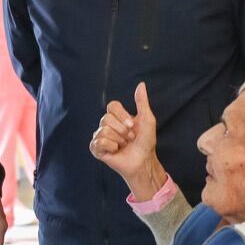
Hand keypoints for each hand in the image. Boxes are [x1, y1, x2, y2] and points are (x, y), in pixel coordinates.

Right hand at [90, 82, 165, 199]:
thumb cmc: (146, 142)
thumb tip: (141, 84)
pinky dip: (110, 146)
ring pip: (103, 130)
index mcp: (117, 117)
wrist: (143, 160)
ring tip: (123, 145)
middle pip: (106, 118)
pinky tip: (115, 150)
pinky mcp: (97, 149)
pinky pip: (98, 142)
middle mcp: (107, 125)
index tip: (132, 125)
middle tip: (129, 139)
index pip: (112, 106)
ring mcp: (100, 136)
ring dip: (118, 140)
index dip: (122, 115)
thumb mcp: (147, 119)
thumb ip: (142, 102)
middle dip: (122, 130)